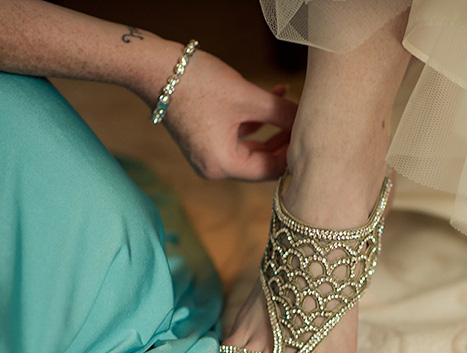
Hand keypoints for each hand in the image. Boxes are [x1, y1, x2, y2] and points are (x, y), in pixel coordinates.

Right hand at [162, 52, 296, 180]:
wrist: (154, 66)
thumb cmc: (198, 82)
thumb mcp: (247, 98)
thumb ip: (281, 113)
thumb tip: (308, 121)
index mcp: (223, 165)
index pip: (271, 170)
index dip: (294, 152)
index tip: (312, 134)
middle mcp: (214, 167)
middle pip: (263, 161)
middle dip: (285, 139)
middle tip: (307, 120)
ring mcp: (208, 154)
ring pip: (253, 146)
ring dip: (273, 125)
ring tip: (293, 102)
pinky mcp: (205, 139)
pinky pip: (239, 135)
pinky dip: (256, 119)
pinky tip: (275, 94)